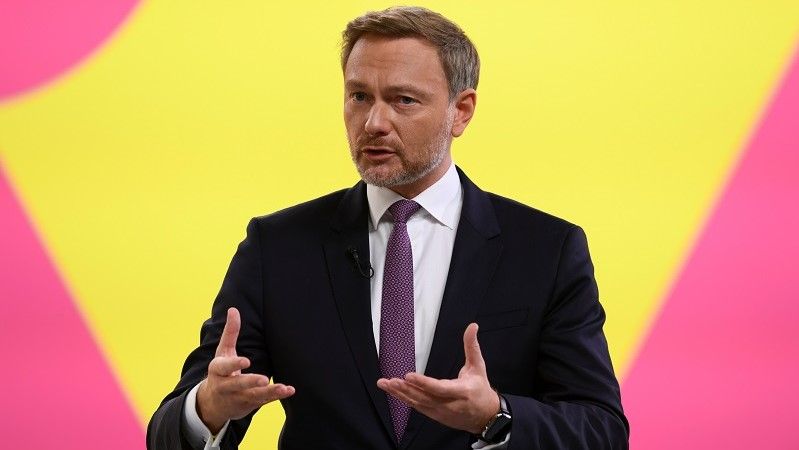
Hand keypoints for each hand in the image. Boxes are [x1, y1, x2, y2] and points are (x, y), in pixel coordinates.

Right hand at [197, 307, 294, 432]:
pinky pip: (263, 401)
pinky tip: (288, 390)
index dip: (234, 364)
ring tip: (283, 388)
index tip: (246, 361)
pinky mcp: (249, 404)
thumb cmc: (221, 371)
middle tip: (263, 379)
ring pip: (253, 396)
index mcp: (218, 370)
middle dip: (250, 382)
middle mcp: (226, 386)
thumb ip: (230, 332)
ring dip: (268, 392)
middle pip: (238, 384)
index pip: (224, 367)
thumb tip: (233, 309)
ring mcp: (237, 397)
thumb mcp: (223, 351)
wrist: (213, 403)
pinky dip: (275, 396)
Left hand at [376, 323, 498, 433]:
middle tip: (390, 380)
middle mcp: (449, 404)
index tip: (408, 375)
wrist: (484, 417)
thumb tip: (472, 326)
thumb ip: (472, 346)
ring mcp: (440, 412)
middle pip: (424, 397)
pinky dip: (404, 399)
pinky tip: (393, 391)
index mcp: (461, 391)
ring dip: (400, 394)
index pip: (439, 388)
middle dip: (406, 389)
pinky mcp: (435, 415)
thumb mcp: (478, 366)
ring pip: (417, 403)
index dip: (423, 383)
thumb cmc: (480, 389)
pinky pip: (417, 407)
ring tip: (386, 384)